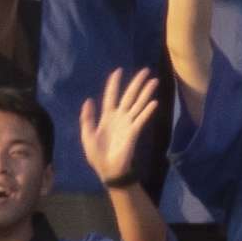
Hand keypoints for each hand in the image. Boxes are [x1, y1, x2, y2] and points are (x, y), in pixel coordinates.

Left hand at [79, 71, 164, 190]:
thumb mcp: (87, 136)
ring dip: (146, 93)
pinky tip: (154, 102)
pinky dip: (147, 111)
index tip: (118, 70)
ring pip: (138, 104)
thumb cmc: (97, 154)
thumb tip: (88, 100)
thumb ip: (87, 118)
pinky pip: (141, 119)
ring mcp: (128, 123)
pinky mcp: (134, 132)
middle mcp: (119, 117)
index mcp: (106, 117)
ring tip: (154, 81)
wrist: (108, 170)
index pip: (111, 96)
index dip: (114, 84)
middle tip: (145, 70)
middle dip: (137, 83)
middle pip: (129, 96)